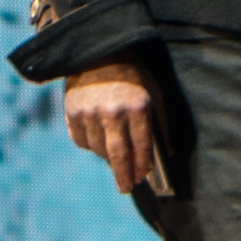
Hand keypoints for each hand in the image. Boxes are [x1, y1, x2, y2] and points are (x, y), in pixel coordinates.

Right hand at [63, 55, 165, 195]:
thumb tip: (168, 153)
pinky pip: (80, 140)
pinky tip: (96, 139)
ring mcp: (90, 113)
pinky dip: (89, 144)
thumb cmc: (132, 74)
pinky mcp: (73, 112)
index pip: (141, 147)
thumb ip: (161, 123)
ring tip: (112, 156)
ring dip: (106, 157)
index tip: (141, 177)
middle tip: (125, 188)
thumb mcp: (154, 93)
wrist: (98, 52)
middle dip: (123, 176)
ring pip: (98, 149)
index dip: (142, 166)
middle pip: (117, 155)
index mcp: (138, 108)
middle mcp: (113, 113)